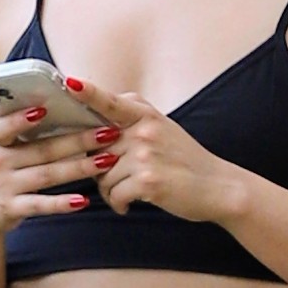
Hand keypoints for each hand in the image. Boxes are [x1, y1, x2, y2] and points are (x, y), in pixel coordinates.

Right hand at [0, 105, 105, 237]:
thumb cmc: (1, 171)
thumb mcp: (3, 148)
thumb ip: (25, 133)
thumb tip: (66, 108)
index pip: (4, 127)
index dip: (21, 119)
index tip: (43, 109)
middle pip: (43, 149)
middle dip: (78, 140)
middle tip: (108, 132)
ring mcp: (5, 185)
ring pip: (47, 175)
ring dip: (80, 168)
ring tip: (107, 160)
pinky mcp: (12, 208)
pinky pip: (41, 204)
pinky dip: (62, 203)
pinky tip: (83, 200)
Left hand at [58, 74, 246, 224]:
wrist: (218, 186)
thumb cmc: (185, 161)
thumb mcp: (162, 128)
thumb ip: (132, 120)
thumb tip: (97, 122)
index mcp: (145, 115)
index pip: (109, 102)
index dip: (87, 92)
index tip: (69, 82)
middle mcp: (143, 131)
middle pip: (95, 149)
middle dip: (97, 168)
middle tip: (112, 177)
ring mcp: (145, 155)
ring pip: (102, 176)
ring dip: (109, 190)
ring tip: (126, 193)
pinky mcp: (148, 181)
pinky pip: (113, 194)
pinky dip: (118, 204)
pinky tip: (129, 205)